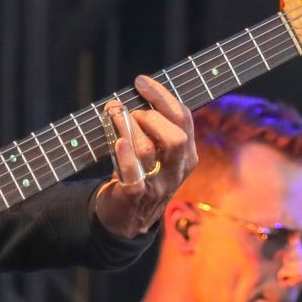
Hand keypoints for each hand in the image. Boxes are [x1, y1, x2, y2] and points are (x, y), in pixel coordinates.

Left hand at [92, 74, 196, 239]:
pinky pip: (133, 176)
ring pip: (149, 152)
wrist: (127, 220)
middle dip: (151, 116)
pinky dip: (125, 157)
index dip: (162, 96)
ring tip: (114, 118)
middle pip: (175, 137)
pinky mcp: (135, 198)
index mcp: (186, 155)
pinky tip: (117, 141)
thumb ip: (153, 129)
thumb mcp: (157, 154)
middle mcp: (176, 170)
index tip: (141, 81)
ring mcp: (158, 186)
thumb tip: (127, 98)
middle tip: (131, 112)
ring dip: (129, 129)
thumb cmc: (140, 176)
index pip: (184, 119)